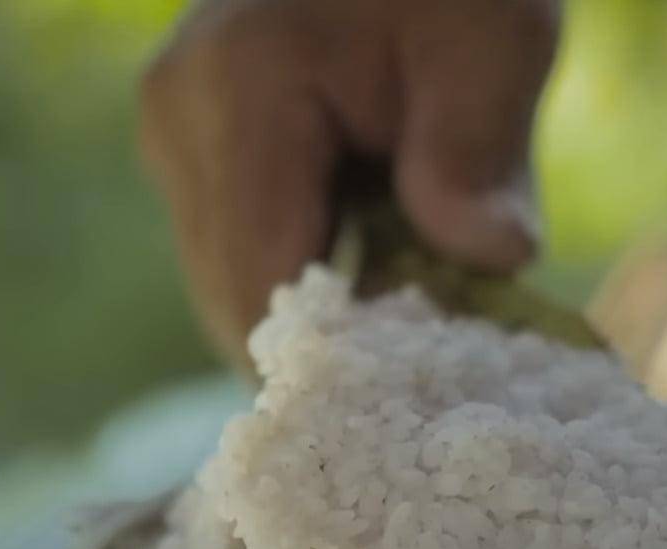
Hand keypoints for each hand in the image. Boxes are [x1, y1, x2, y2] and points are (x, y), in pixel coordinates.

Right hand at [140, 0, 558, 370]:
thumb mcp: (495, 40)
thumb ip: (480, 152)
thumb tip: (493, 258)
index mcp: (239, 90)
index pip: (259, 287)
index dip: (335, 361)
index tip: (420, 390)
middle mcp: (177, 118)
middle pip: (236, 303)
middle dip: (334, 344)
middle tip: (434, 352)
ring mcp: (171, 134)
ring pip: (233, 288)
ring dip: (324, 310)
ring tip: (414, 289)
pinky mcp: (188, 148)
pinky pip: (241, 253)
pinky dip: (311, 275)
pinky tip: (380, 254)